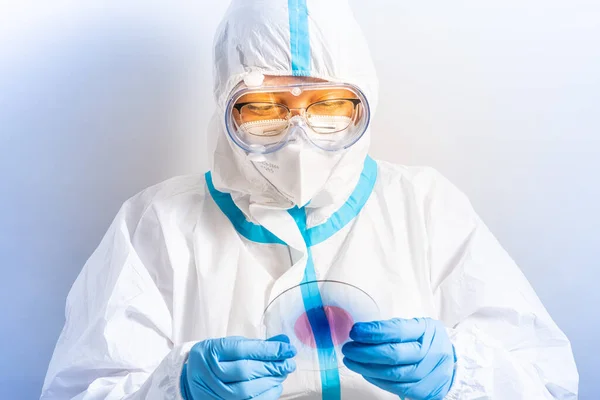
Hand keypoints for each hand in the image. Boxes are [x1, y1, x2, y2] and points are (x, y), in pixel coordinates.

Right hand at [181, 335, 296, 399]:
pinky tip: (274, 387)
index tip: (288, 349)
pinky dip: (265, 396)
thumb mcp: (231, 345)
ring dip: (270, 382)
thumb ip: (256, 345)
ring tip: (282, 374)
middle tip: (289, 363)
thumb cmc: (216, 359)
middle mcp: (207, 373)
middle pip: (245, 371)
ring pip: (246, 391)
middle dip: (272, 366)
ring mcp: (212, 392)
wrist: (192, 378)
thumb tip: (284, 343)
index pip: (242, 350)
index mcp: (210, 351)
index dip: (268, 350)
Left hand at [342, 318, 454, 399]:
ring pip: (394, 374)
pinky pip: (397, 387)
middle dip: (365, 352)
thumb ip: (392, 329)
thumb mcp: (416, 327)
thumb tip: (361, 332)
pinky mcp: (426, 390)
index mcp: (428, 329)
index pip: (397, 330)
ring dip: (367, 368)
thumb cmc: (426, 341)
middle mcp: (432, 351)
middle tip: (348, 348)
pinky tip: (366, 372)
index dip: (374, 332)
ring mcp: (430, 373)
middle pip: (394, 354)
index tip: (355, 331)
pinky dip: (378, 380)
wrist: (451, 364)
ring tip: (351, 361)